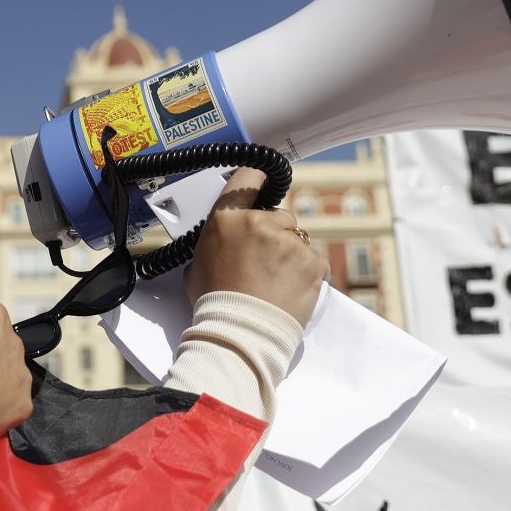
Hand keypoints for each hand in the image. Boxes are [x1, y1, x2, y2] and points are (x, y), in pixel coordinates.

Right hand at [184, 168, 326, 325]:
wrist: (241, 333)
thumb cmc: (215, 304)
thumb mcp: (197, 266)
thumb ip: (213, 243)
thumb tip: (221, 242)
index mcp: (227, 219)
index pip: (247, 176)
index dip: (257, 179)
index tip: (263, 183)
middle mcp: (259, 222)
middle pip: (279, 214)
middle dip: (275, 232)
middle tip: (263, 261)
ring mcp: (289, 241)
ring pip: (297, 239)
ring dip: (290, 256)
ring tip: (274, 283)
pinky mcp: (312, 261)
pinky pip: (314, 261)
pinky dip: (306, 274)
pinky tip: (289, 291)